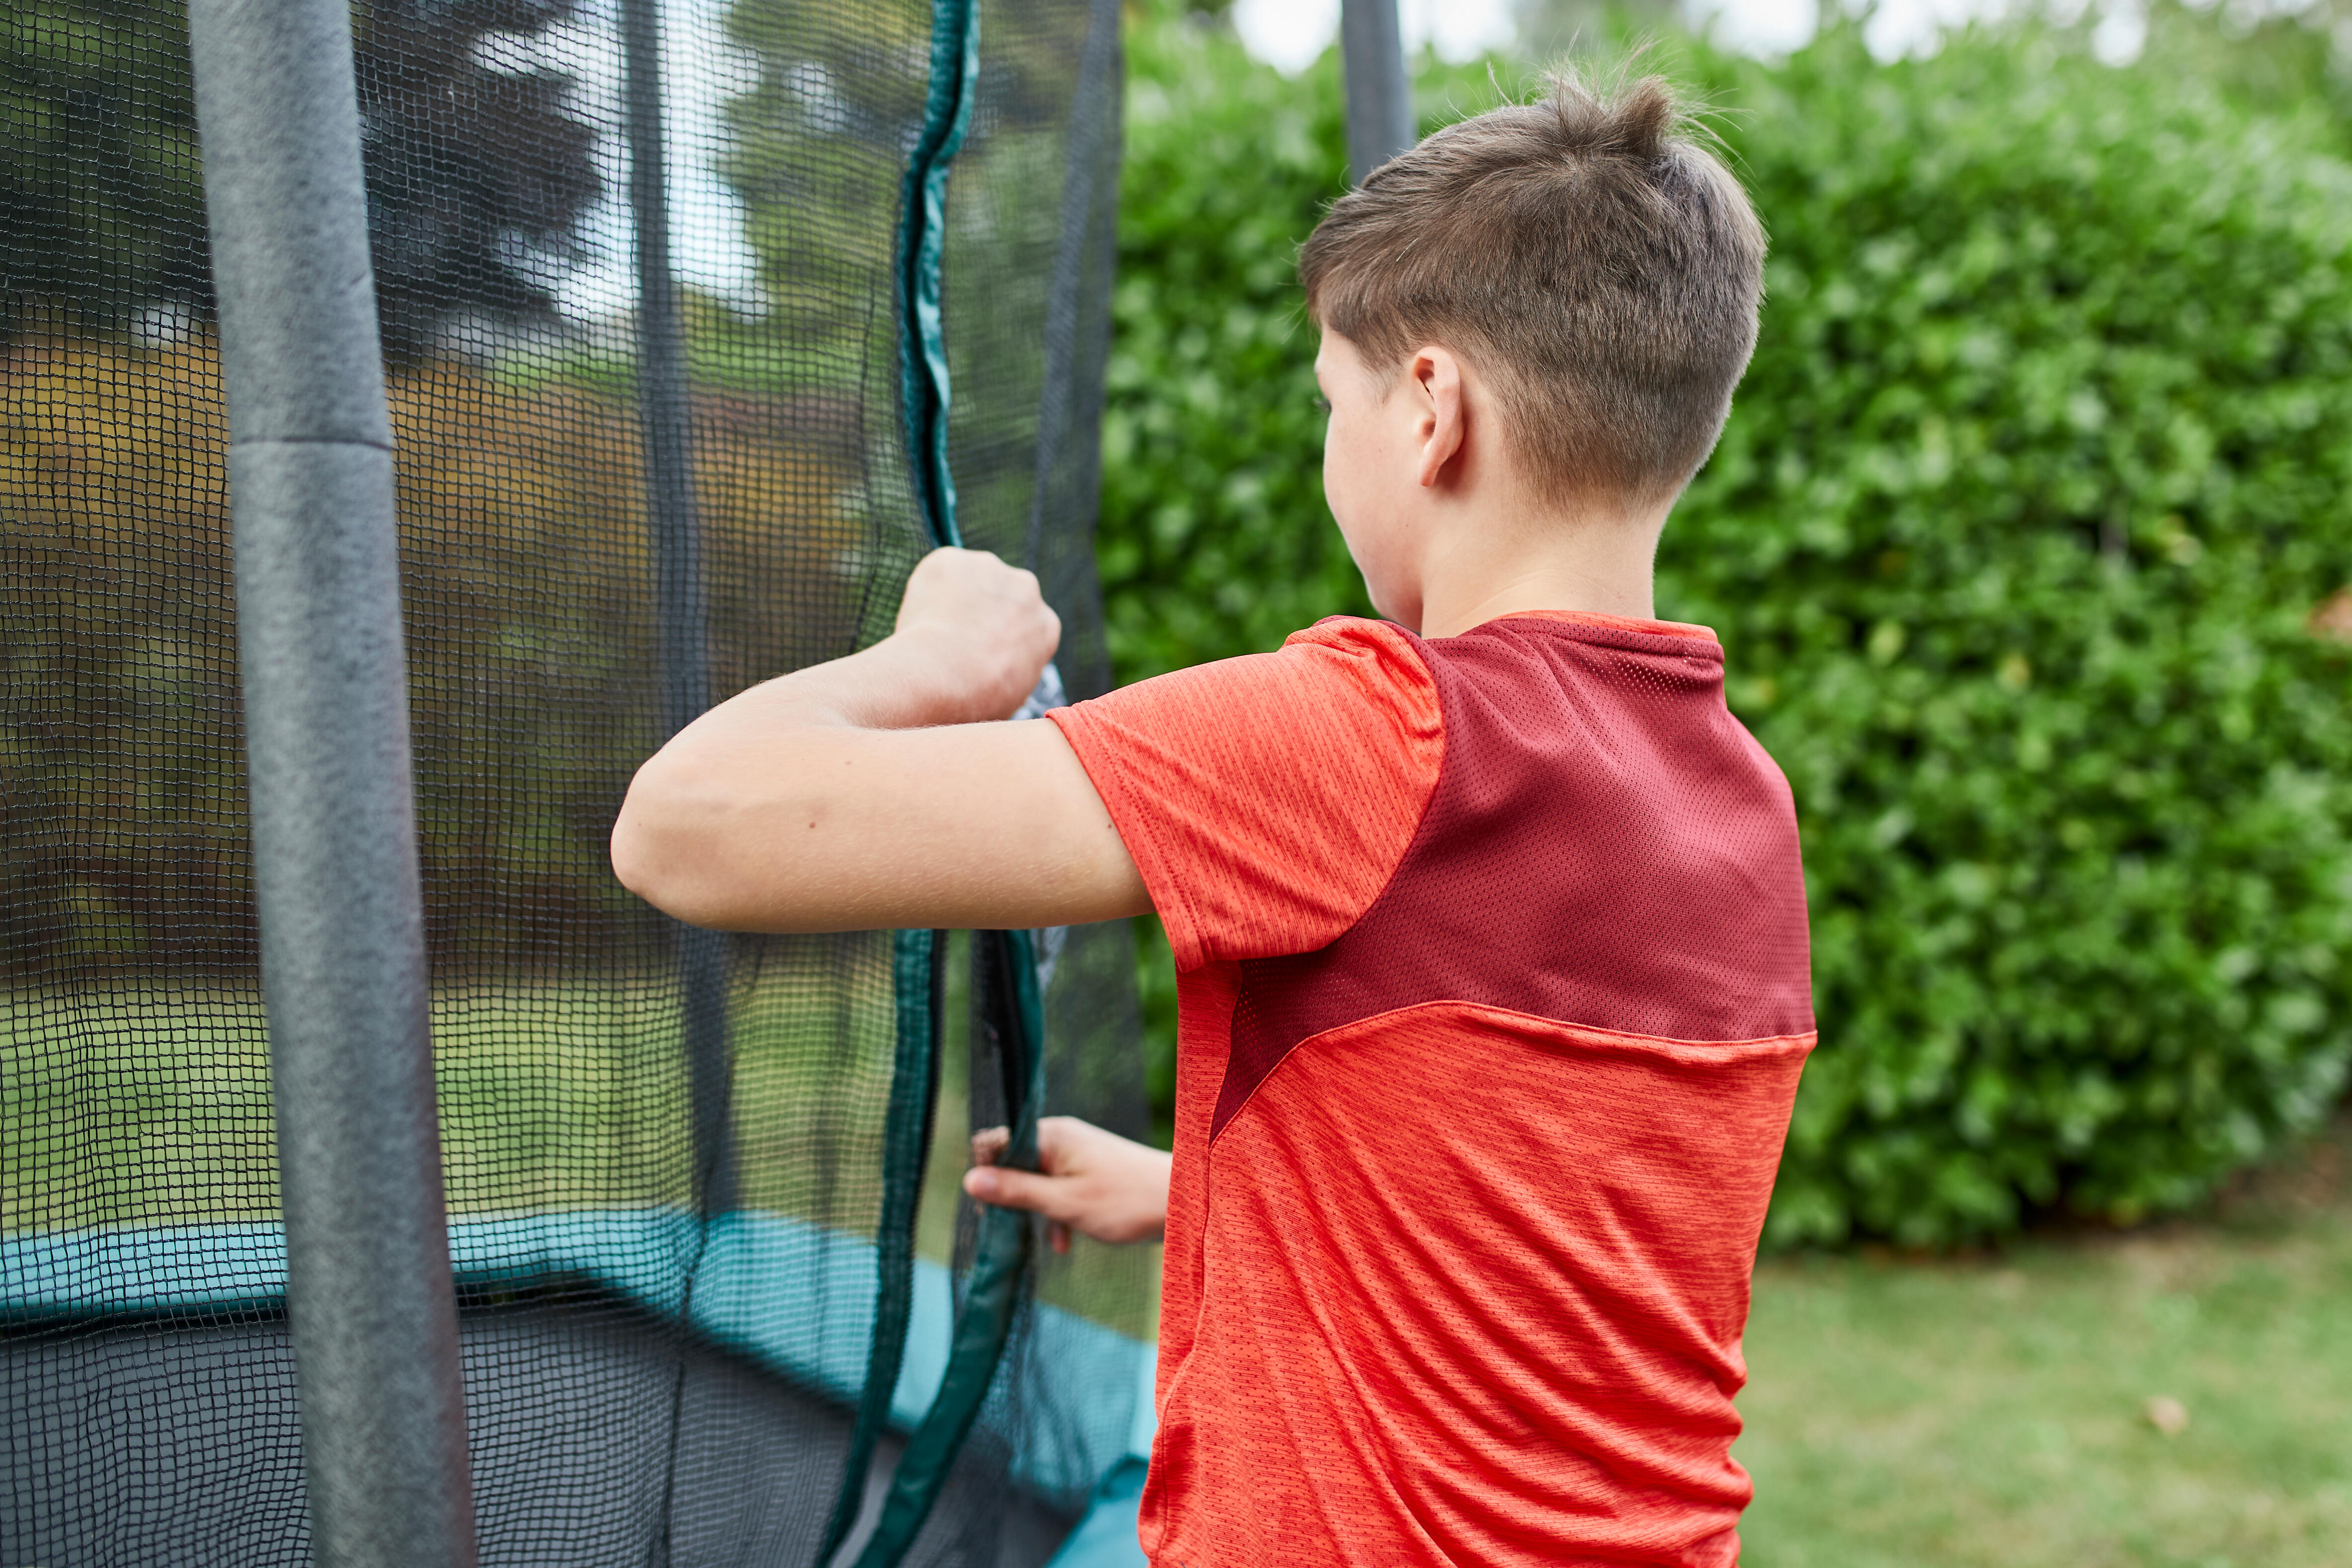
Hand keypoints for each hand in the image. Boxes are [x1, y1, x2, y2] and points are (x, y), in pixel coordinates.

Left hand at [891, 547, 1059, 721]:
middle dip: (980, 610)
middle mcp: (1026, 588)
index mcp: (1046, 625)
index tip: (980, 653)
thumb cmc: (977, 700)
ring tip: (933, 633)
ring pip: (967, 580)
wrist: (946, 676)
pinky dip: (925, 591)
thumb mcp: (1013, 698)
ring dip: (953, 598)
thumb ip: (1012, 673)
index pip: (1024, 624)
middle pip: (999, 594)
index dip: (999, 637)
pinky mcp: (951, 559)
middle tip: (954, 640)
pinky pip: (936, 573)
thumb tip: (994, 682)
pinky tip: (919, 620)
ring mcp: (989, 568)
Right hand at [963, 1115, 1170, 1252]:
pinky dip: (1058, 1214)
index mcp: (1052, 1136)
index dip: (986, 1174)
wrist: (1184, 1203)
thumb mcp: (1063, 1203)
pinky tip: (1063, 1243)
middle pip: (1016, 1163)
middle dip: (1010, 1198)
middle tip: (1009, 1230)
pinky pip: (1060, 1189)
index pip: (998, 1143)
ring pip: (1038, 1180)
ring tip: (1046, 1239)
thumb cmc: (1125, 1201)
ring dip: (1036, 1211)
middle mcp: (1063, 1138)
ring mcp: (1078, 1154)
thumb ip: (1017, 1191)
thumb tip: (971, 1181)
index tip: (988, 1209)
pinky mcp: (1091, 1171)